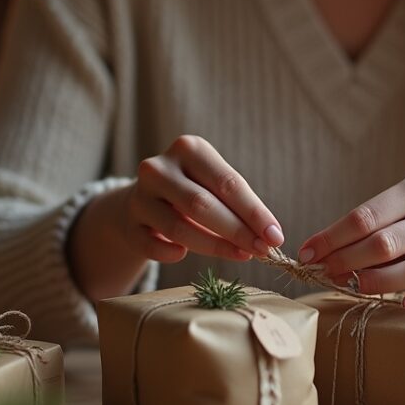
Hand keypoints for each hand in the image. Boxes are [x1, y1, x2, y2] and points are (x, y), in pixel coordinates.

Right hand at [69, 135, 282, 300]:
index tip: (276, 236)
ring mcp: (139, 195)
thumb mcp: (214, 185)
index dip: (254, 213)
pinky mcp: (128, 222)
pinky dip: (171, 253)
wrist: (144, 201)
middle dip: (237, 231)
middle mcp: (159, 167)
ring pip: (178, 227)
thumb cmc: (193, 191)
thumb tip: (270, 236)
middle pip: (202, 204)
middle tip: (263, 251)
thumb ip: (239, 206)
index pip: (228, 182)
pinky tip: (183, 254)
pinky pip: (152, 245)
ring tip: (241, 255)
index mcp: (189, 148)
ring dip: (214, 246)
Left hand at [297, 174, 404, 310]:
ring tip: (354, 286)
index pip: (365, 216)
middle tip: (325, 272)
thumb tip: (323, 249)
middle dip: (347, 261)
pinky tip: (403, 305)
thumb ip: (374, 219)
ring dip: (377, 282)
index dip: (331, 238)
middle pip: (384, 244)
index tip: (308, 252)